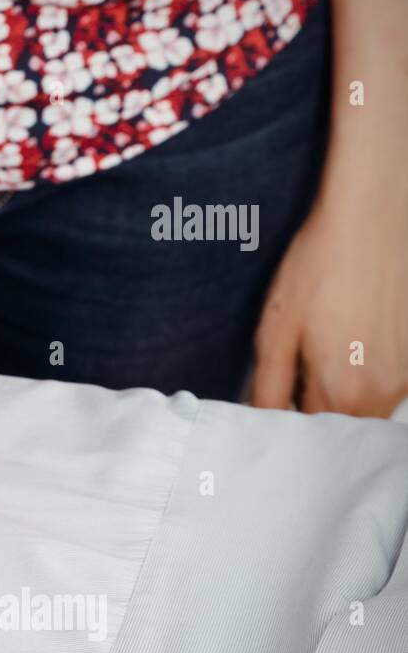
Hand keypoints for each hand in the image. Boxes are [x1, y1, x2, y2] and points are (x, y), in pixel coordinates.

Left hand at [251, 191, 407, 416]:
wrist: (372, 218)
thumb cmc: (320, 267)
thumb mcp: (276, 330)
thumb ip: (268, 386)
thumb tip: (259, 420)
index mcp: (342, 392)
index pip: (305, 434)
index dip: (282, 422)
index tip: (269, 403)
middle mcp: (382, 392)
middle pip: (337, 426)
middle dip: (310, 412)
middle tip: (290, 378)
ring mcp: (406, 376)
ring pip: (363, 409)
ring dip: (337, 395)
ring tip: (321, 352)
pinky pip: (383, 386)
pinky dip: (361, 377)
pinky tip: (348, 341)